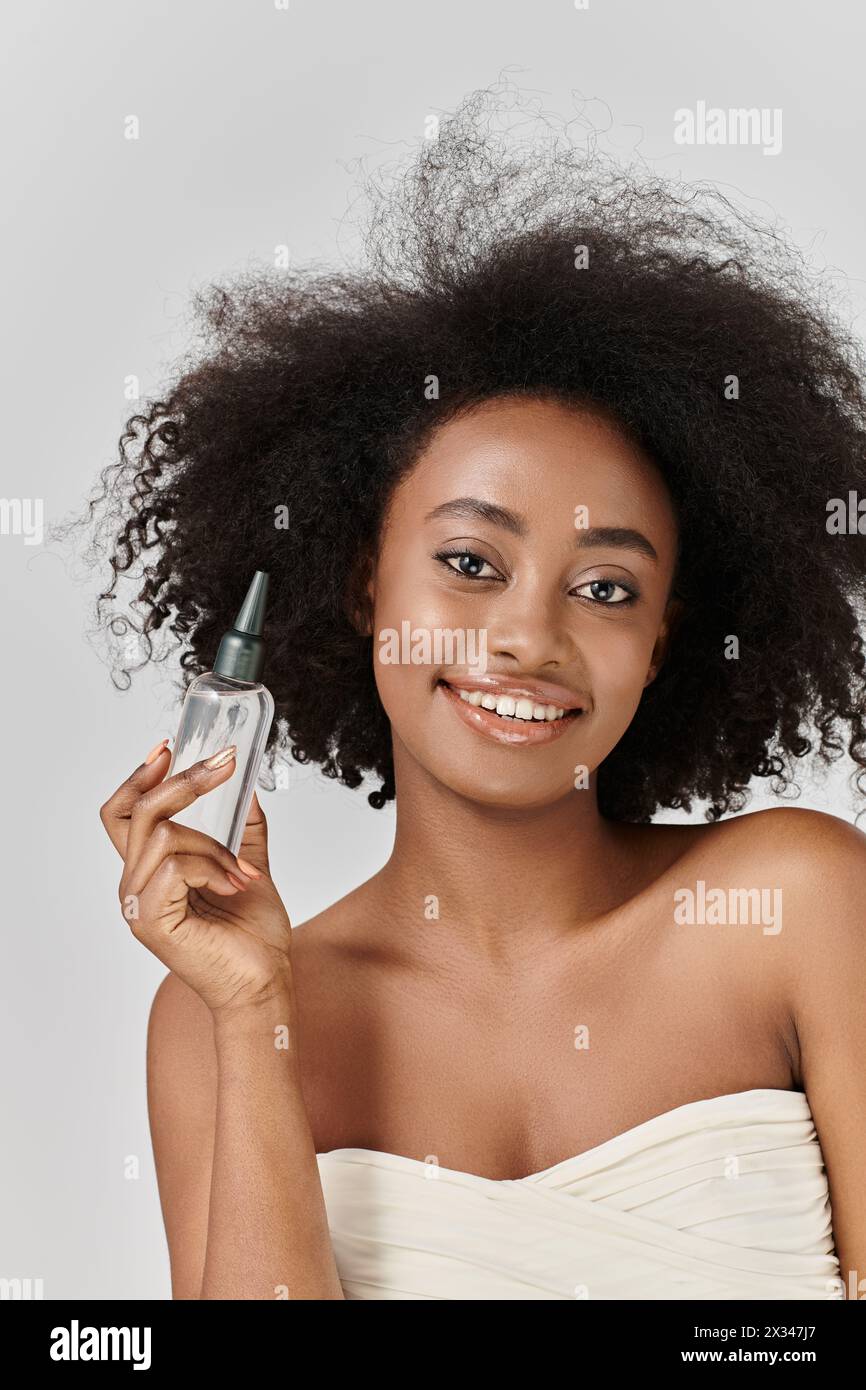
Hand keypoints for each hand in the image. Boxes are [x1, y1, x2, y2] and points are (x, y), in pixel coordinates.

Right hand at [100, 742, 293, 1016]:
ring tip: (241, 873)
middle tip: (224, 765)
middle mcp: (135, 885)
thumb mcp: (250, 864)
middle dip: (185, 781)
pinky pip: (175, 866)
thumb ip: (243, 829)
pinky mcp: (152, 921)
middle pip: (140, 811)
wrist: (264, 981)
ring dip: (214, 846)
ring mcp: (139, 904)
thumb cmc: (253, 934)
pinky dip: (212, 867)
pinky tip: (234, 886)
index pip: (122, 813)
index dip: (138, 777)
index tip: (167, 747)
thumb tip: (248, 786)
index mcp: (150, 870)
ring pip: (165, 835)